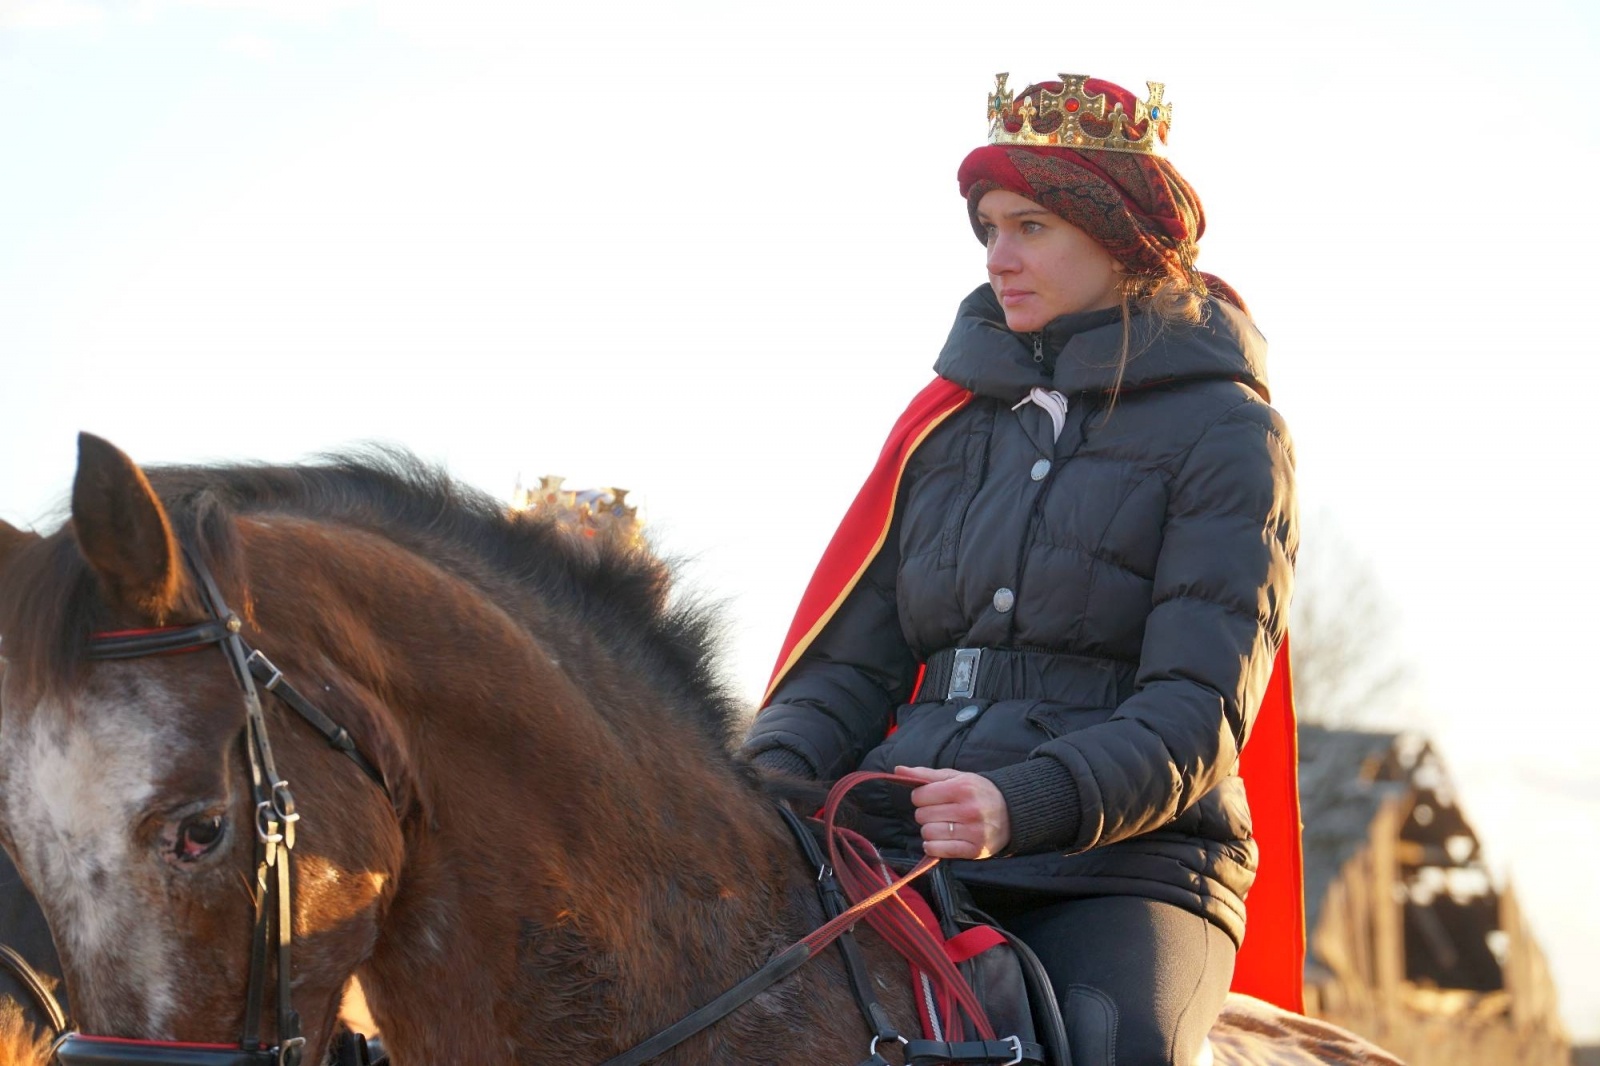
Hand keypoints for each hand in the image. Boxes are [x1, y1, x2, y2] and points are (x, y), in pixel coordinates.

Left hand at [895, 765, 1011, 859]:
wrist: (1012, 813)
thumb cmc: (979, 792)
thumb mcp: (957, 777)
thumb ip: (927, 774)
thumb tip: (898, 770)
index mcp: (962, 788)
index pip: (920, 796)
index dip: (921, 797)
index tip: (931, 798)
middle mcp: (968, 810)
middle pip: (922, 816)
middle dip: (926, 814)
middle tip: (939, 812)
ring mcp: (972, 831)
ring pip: (928, 833)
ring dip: (929, 830)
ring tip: (942, 825)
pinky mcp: (974, 850)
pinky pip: (938, 850)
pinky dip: (933, 846)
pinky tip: (941, 839)